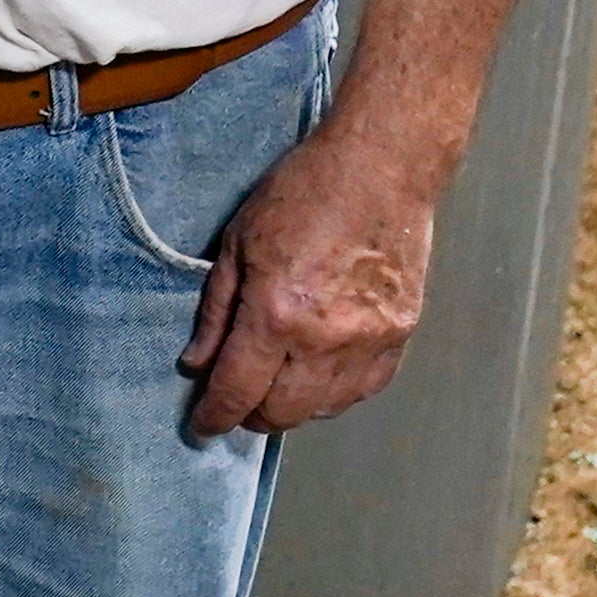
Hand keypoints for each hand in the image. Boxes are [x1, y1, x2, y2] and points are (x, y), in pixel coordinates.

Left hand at [183, 117, 439, 439]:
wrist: (382, 169)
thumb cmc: (301, 194)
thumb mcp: (237, 243)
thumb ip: (216, 311)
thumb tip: (196, 363)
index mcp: (277, 315)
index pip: (237, 391)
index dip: (213, 416)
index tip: (200, 427)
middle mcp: (325, 341)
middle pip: (281, 414)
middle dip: (250, 415)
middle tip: (236, 396)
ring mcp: (369, 344)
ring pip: (323, 410)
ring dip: (292, 407)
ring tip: (274, 383)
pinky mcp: (400, 339)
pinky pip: (361, 392)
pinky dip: (333, 393)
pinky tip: (316, 373)